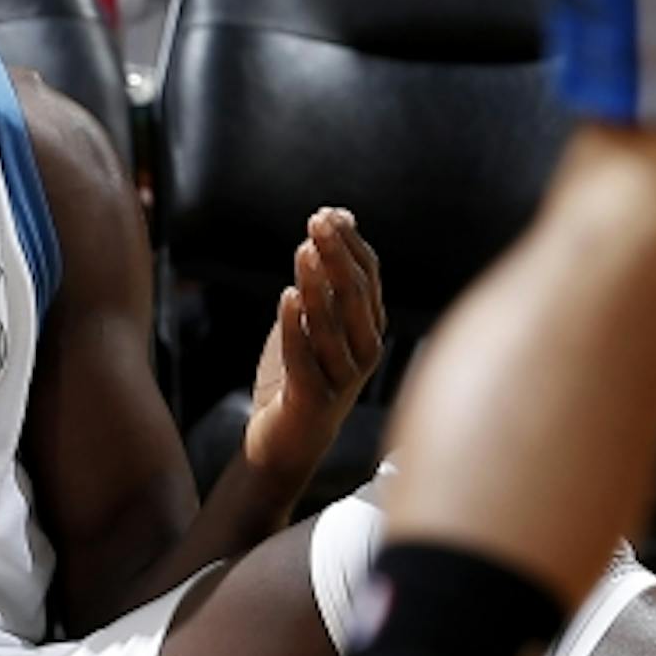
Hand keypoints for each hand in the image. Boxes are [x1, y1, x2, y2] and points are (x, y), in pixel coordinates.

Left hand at [244, 208, 385, 487]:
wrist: (288, 440)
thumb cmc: (303, 373)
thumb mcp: (315, 316)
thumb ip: (326, 272)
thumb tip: (339, 215)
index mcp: (369, 328)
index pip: (369, 277)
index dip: (350, 244)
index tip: (328, 214)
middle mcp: (365, 351)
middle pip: (355, 296)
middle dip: (336, 256)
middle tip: (316, 223)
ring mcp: (343, 378)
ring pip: (332, 326)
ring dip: (317, 286)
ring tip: (303, 253)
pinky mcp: (313, 400)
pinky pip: (304, 358)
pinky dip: (295, 327)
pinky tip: (286, 297)